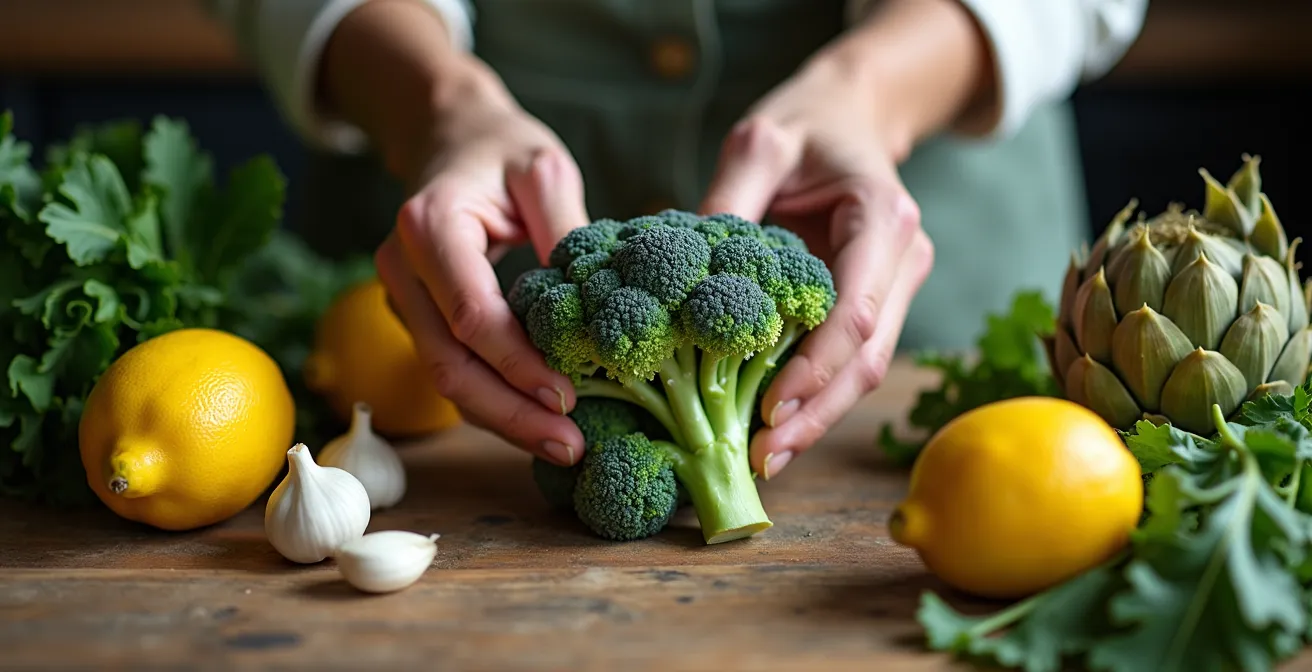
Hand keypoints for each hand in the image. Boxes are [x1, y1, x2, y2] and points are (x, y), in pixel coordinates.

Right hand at [373, 65, 590, 466]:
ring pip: (446, 379)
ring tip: (564, 445)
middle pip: (449, 364)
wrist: (450, 136)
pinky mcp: (418, 317)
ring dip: (504, 419)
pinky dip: (495, 400)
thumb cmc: (501, 150)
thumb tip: (594, 302)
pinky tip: (540, 422)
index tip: (570, 397)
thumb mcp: (542, 168)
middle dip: (511, 413)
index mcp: (430, 225)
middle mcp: (402, 267)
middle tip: (572, 446)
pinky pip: (453, 369)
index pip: (472, 316)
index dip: (519, 365)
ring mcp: (403, 297)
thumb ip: (565, 228)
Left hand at [700, 50, 936, 479]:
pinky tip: (775, 432)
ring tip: (764, 459)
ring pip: (866, 370)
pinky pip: (849, 361)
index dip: (816, 367)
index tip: (770, 409)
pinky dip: (815, 399)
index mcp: (882, 216)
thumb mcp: (760, 142)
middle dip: (816, 413)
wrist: (852, 115)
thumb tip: (684, 275)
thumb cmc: (805, 125)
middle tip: (761, 458)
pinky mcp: (877, 302)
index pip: (856, 310)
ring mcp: (896, 285)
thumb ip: (728, 200)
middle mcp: (903, 257)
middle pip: (868, 356)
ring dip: (817, 419)